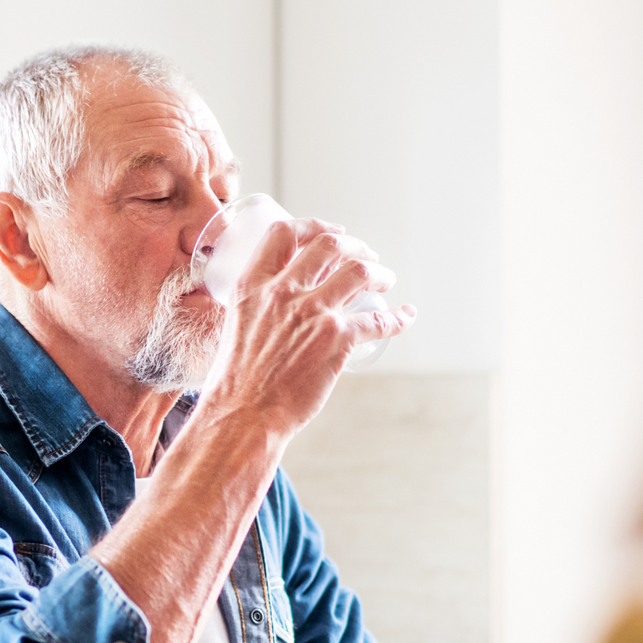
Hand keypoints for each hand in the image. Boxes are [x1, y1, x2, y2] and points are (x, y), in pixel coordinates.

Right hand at [200, 218, 415, 436]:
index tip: (331, 233)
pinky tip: (406, 316)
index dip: (313, 226)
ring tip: (386, 279)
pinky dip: (398, 317)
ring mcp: (312, 314)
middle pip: (329, 246)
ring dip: (379, 272)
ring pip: (359, 272)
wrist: (243, 415)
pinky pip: (379, 319)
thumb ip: (257, 312)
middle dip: (355, 246)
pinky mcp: (337, 340)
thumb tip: (276, 312)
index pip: (283, 234)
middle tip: (366, 256)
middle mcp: (283, 292)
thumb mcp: (236, 329)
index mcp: (253, 287)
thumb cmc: (236, 383)